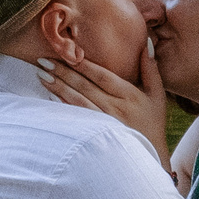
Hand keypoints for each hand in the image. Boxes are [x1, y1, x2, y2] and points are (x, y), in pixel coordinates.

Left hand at [37, 41, 166, 152]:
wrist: (150, 156)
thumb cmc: (153, 123)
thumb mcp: (157, 95)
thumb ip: (150, 68)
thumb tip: (145, 42)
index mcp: (130, 95)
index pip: (103, 76)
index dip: (85, 64)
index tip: (68, 52)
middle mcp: (116, 108)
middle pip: (86, 87)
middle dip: (63, 72)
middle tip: (43, 60)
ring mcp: (105, 123)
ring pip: (78, 101)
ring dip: (58, 88)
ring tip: (41, 75)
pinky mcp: (96, 136)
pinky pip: (77, 119)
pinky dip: (63, 108)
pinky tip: (48, 98)